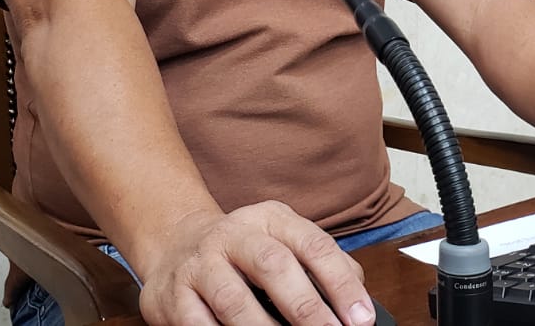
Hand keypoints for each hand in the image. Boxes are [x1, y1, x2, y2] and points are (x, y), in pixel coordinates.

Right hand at [136, 201, 375, 324]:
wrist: (173, 244)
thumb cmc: (242, 252)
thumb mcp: (280, 240)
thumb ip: (318, 262)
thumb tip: (357, 298)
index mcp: (270, 219)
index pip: (313, 245)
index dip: (341, 283)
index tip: (360, 317)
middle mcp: (234, 235)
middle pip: (274, 266)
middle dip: (307, 307)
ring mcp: (201, 263)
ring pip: (234, 299)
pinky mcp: (174, 294)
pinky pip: (199, 323)